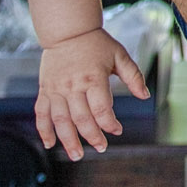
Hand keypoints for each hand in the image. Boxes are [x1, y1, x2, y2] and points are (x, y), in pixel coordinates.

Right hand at [35, 29, 150, 158]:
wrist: (68, 31)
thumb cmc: (97, 43)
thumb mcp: (120, 55)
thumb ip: (133, 76)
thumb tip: (145, 96)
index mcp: (93, 78)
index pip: (101, 109)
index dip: (109, 124)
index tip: (117, 130)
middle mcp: (72, 86)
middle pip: (81, 118)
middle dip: (92, 136)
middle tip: (101, 148)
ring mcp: (56, 89)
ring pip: (60, 120)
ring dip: (68, 140)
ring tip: (76, 155)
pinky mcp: (45, 90)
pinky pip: (41, 114)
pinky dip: (44, 130)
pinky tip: (50, 144)